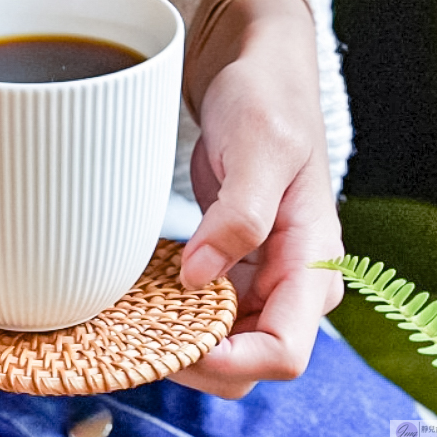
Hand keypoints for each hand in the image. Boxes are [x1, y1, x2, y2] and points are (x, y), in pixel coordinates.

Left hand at [170, 0, 343, 398]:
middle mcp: (292, 281)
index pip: (284, 351)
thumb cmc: (270, 100)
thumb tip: (199, 278)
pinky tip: (135, 299)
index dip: (230, 363)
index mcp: (312, 261)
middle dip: (194, 362)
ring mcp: (262, 276)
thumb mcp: (261, 148)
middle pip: (249, 362)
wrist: (259, 73)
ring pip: (222, 343)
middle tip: (131, 338)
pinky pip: (204, 311)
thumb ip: (240, 216)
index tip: (172, 346)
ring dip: (177, 342)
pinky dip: (171, 315)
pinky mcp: (233, 265)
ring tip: (123, 322)